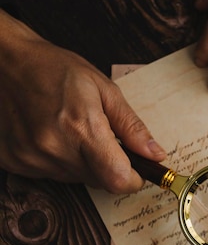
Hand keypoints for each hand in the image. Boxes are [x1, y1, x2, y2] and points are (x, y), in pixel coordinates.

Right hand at [0, 10, 165, 193]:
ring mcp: (31, 158)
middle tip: (103, 139)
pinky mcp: (14, 162)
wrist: (5, 63)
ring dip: (85, 163)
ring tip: (73, 131)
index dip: (133, 180)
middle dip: (110, 167)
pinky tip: (53, 136)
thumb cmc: (55, 69)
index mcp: (82, 128)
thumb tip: (155, 154)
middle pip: (99, 181)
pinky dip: (60, 161)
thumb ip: (132, 126)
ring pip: (76, 179)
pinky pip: (51, 175)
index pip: (117, 179)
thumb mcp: (104, 89)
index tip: (138, 171)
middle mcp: (54, 148)